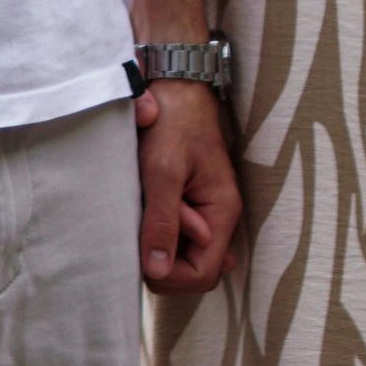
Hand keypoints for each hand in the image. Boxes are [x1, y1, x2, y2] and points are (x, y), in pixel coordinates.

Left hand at [135, 80, 241, 293]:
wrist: (176, 89)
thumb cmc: (172, 123)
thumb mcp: (162, 172)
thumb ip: (161, 222)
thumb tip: (157, 271)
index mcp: (222, 212)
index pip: (202, 275)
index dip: (169, 274)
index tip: (143, 252)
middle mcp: (219, 219)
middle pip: (192, 270)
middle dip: (162, 257)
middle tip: (143, 222)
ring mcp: (205, 213)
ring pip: (180, 255)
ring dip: (157, 241)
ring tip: (145, 207)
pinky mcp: (190, 206)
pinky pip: (174, 236)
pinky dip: (156, 229)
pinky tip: (145, 207)